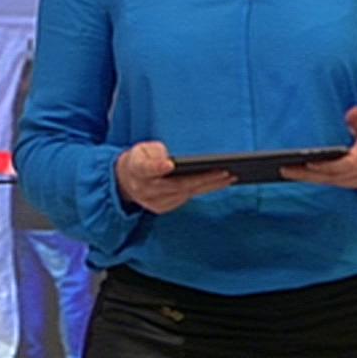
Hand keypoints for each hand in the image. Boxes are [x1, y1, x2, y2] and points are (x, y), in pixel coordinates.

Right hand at [115, 141, 233, 214]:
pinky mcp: (162, 208)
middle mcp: (145, 189)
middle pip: (176, 185)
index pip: (146, 168)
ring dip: (209, 186)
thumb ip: (154, 153)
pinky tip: (220, 183)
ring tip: (230, 177)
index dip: (157, 167)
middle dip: (202, 179)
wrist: (126, 180)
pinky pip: (186, 199)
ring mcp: (154, 201)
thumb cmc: (139, 160)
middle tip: (225, 172)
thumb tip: (169, 163)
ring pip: (185, 194)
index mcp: (137, 169)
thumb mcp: (142, 149)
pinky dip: (204, 191)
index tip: (169, 164)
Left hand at [279, 107, 356, 189]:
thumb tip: (352, 115)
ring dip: (310, 178)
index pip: (348, 163)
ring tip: (288, 171)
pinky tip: (301, 173)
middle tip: (287, 168)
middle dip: (310, 174)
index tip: (309, 161)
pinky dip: (318, 179)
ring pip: (333, 182)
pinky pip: (335, 182)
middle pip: (335, 176)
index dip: (328, 165)